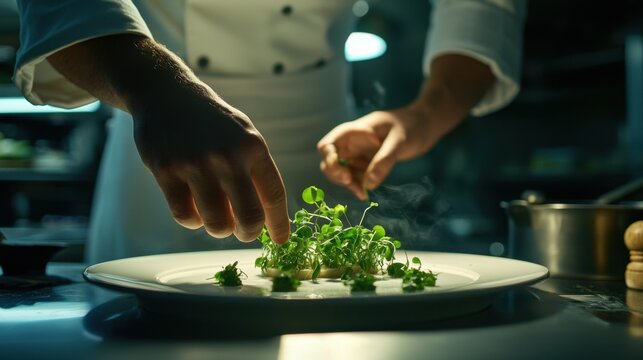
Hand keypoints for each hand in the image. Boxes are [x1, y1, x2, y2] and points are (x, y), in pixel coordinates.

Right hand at [132, 80, 289, 243]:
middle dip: (248, 233)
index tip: (280, 240)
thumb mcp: (244, 136)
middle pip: (249, 217)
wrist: (168, 95)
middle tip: (244, 232)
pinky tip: (195, 209)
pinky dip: (193, 221)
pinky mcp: (166, 171)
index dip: (278, 224)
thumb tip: (266, 217)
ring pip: (216, 223)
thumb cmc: (212, 123)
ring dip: (220, 229)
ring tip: (218, 218)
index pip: (274, 195)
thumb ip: (256, 171)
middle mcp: (227, 156)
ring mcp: (195, 164)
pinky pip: (185, 216)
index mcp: (253, 147)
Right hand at [317, 106, 434, 199]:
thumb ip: (384, 160)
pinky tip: (367, 193)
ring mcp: (358, 154)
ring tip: (363, 194)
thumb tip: (369, 184)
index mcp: (353, 132)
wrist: (425, 124)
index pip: (327, 145)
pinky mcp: (366, 164)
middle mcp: (351, 144)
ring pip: (341, 173)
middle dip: (337, 176)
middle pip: (329, 162)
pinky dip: (357, 186)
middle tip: (353, 185)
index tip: (345, 174)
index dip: (329, 161)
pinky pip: (355, 177)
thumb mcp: (399, 141)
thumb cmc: (411, 126)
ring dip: (347, 184)